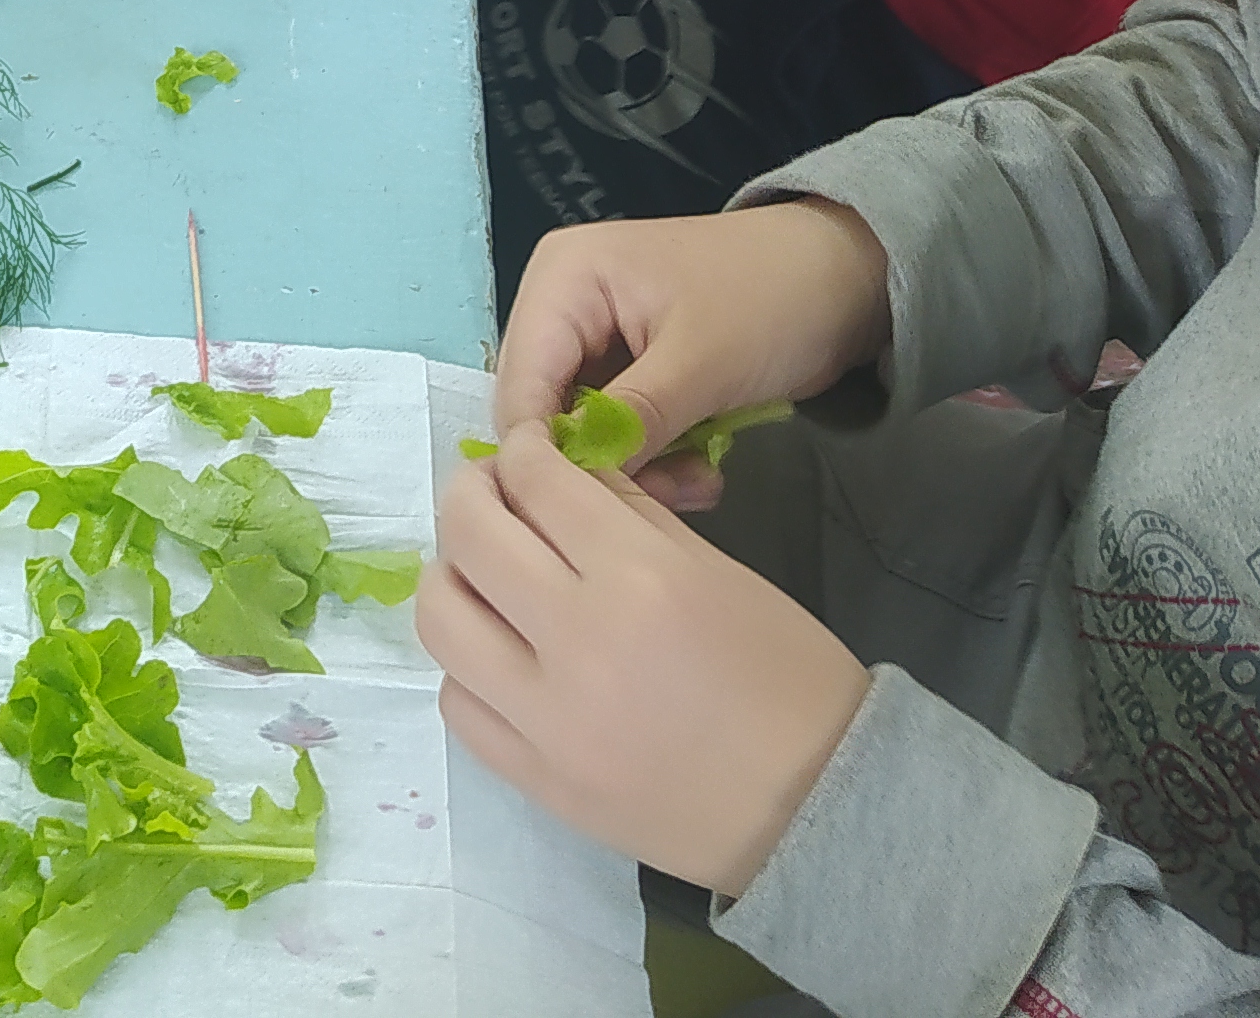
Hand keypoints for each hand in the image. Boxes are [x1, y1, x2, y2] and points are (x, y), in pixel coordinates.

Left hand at [418, 419, 872, 894]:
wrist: (818, 808)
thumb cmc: (788, 679)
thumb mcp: (720, 571)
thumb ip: (630, 515)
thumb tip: (562, 471)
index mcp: (639, 578)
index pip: (537, 482)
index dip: (521, 451)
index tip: (523, 451)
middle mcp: (578, 641)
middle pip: (470, 537)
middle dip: (470, 494)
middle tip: (491, 494)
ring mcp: (546, 718)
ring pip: (441, 616)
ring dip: (452, 576)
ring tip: (484, 573)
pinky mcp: (535, 779)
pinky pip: (457, 701)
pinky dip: (465, 664)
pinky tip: (497, 651)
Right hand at [493, 204, 894, 513]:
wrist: (848, 278)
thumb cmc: (771, 300)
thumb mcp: (702, 362)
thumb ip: (631, 420)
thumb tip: (569, 483)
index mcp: (562, 278)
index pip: (520, 383)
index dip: (544, 453)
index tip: (591, 512)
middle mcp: (563, 303)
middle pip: (545, 409)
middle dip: (601, 463)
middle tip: (667, 498)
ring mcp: (597, 336)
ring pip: (581, 427)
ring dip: (635, 467)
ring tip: (699, 483)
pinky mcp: (631, 366)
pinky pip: (617, 426)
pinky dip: (653, 455)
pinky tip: (700, 469)